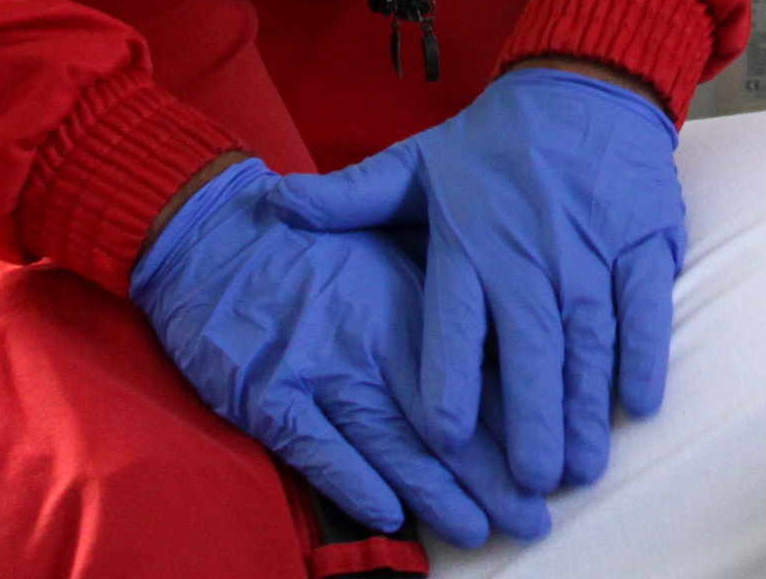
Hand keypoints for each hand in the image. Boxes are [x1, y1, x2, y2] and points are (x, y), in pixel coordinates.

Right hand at [131, 157, 549, 547]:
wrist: (213, 236)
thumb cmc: (311, 245)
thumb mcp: (390, 251)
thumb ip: (442, 298)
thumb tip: (508, 347)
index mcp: (410, 304)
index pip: (478, 374)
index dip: (517, 423)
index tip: (552, 463)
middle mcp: (373, 340)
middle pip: (445, 421)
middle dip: (492, 477)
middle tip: (534, 520)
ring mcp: (320, 370)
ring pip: (392, 445)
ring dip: (438, 495)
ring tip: (479, 530)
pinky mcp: (268, 396)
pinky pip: (320, 452)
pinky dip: (355, 486)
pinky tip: (391, 517)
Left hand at [274, 67, 684, 497]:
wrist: (585, 83)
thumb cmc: (495, 139)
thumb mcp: (415, 163)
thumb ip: (349, 197)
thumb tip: (271, 206)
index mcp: (468, 243)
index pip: (453, 328)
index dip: (447, 387)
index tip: (443, 440)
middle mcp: (530, 254)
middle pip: (530, 351)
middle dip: (532, 423)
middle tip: (532, 482)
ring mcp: (592, 249)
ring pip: (589, 341)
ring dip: (587, 407)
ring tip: (582, 467)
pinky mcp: (644, 240)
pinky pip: (645, 308)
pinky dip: (643, 356)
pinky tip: (638, 404)